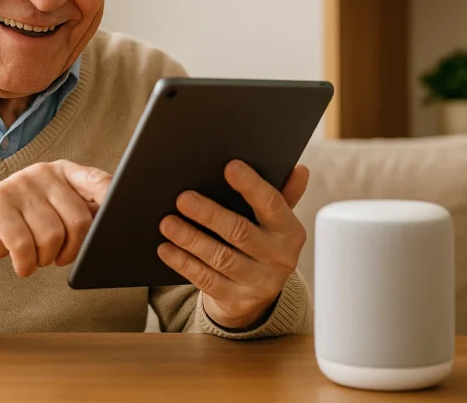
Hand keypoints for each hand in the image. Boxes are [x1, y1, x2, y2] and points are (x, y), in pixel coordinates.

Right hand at [0, 160, 111, 276]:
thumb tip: (112, 226)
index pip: (99, 182)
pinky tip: (24, 267)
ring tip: (38, 256)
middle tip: (60, 257)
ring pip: (51, 236)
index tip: (117, 225)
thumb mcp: (56, 211)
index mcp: (65, 172)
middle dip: (73, 250)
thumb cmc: (26, 222)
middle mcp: (44, 172)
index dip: (113, 203)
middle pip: (79, 220)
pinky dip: (26, 264)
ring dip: (46, 258)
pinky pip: (23, 244)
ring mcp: (19, 185)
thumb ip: (83, 212)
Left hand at [157, 160, 308, 329]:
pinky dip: (184, 263)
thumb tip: (299, 170)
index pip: (272, 204)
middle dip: (210, 214)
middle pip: (241, 232)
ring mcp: (258, 282)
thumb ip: (283, 194)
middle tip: (183, 198)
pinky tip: (166, 248)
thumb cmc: (262, 244)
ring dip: (191, 239)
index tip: (230, 166)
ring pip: (221, 258)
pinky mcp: (236, 300)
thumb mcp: (275, 221)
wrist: (257, 296)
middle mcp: (279, 258)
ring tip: (168, 222)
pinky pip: (206, 280)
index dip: (252, 185)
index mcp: (289, 231)